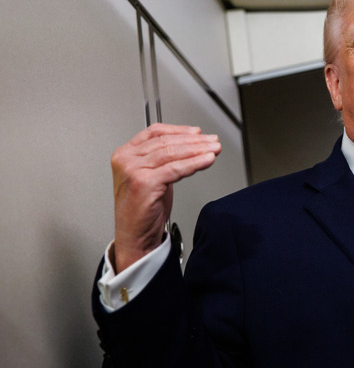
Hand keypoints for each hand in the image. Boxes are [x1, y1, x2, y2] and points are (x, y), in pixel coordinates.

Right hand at [111, 123, 220, 272]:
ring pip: (173, 153)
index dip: (179, 130)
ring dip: (198, 150)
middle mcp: (126, 159)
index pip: (155, 132)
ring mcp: (133, 170)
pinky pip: (176, 169)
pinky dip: (194, 163)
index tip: (197, 132)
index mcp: (125, 154)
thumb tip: (191, 144)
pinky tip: (207, 160)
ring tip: (214, 149)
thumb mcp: (152, 176)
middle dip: (195, 141)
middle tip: (213, 141)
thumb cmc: (143, 209)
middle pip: (166, 142)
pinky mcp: (144, 182)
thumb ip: (164, 159)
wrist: (135, 236)